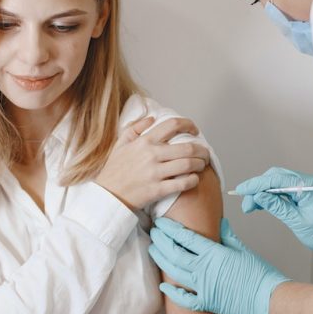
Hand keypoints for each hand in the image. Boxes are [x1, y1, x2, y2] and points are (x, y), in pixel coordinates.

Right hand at [96, 116, 210, 209]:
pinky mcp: (158, 190)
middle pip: (187, 148)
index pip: (173, 125)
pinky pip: (183, 183)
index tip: (195, 130)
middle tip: (204, 153)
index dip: (189, 125)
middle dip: (201, 150)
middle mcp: (152, 155)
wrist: (107, 195)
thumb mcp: (120, 144)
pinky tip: (193, 179)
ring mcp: (156, 173)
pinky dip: (193, 180)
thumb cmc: (114, 170)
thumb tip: (151, 118)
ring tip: (201, 165)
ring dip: (200, 164)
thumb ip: (135, 128)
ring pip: (189, 165)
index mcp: (144, 141)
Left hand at [149, 217, 289, 313]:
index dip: (170, 228)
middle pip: (174, 253)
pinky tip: (164, 286)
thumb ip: (228, 236)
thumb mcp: (243, 250)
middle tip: (153, 232)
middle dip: (161, 241)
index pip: (185, 237)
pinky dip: (172, 293)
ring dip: (161, 260)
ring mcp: (203, 288)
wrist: (269, 299)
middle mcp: (204, 270)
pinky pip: (184, 299)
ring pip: (174, 273)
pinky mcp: (206, 303)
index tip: (161, 222)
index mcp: (213, 254)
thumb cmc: (260, 274)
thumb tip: (220, 223)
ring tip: (154, 250)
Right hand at [235, 167, 312, 252]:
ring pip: (277, 183)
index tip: (242, 190)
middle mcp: (307, 182)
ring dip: (262, 193)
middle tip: (246, 205)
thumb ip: (277, 207)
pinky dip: (271, 196)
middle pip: (275, 177)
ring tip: (251, 207)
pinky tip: (261, 204)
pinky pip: (284, 190)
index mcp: (308, 186)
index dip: (256, 184)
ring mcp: (306, 187)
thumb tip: (259, 196)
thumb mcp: (297, 222)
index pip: (277, 179)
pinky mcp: (304, 194)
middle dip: (258, 189)